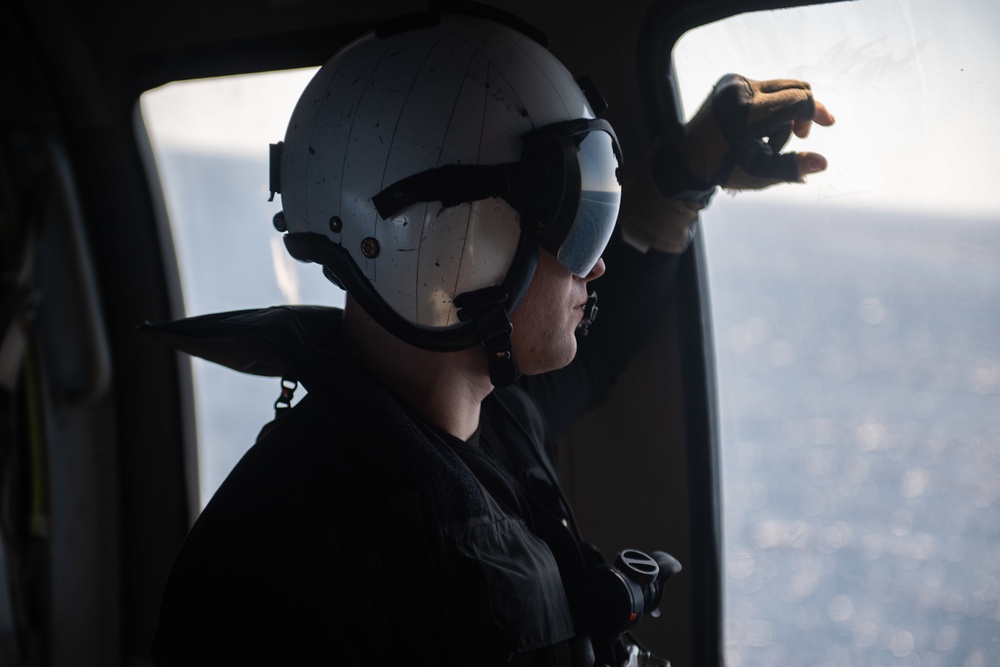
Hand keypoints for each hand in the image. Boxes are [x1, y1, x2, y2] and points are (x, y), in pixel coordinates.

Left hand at [682, 74, 834, 189]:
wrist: (687, 157)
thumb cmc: (722, 168)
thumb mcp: (758, 174)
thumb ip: (790, 168)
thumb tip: (823, 163)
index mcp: (746, 113)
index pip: (797, 100)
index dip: (817, 111)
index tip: (827, 124)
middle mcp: (740, 90)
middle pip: (794, 88)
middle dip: (803, 112)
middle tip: (799, 136)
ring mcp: (733, 82)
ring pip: (781, 89)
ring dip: (784, 113)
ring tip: (767, 139)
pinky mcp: (730, 80)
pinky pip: (765, 88)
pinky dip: (770, 106)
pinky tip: (757, 127)